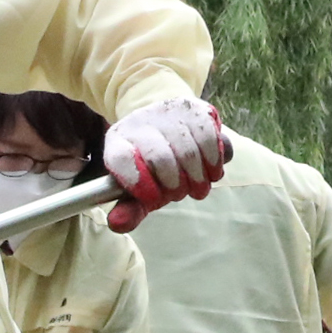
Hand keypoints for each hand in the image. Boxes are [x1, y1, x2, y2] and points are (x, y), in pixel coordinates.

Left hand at [99, 98, 229, 230]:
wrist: (163, 127)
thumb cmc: (149, 168)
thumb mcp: (136, 190)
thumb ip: (129, 210)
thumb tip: (117, 224)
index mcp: (117, 143)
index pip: (123, 159)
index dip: (139, 182)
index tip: (154, 199)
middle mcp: (139, 122)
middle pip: (160, 157)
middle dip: (175, 184)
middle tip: (180, 194)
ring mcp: (167, 112)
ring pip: (188, 148)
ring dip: (198, 176)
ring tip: (198, 187)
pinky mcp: (193, 108)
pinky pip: (210, 137)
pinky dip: (214, 161)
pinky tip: (211, 171)